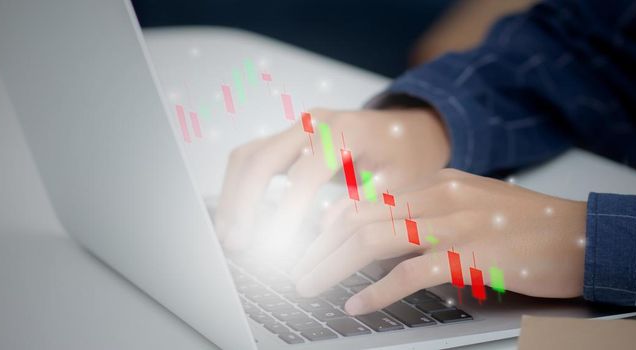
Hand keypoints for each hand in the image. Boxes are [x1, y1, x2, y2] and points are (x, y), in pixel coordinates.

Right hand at [214, 108, 449, 249]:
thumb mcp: (400, 181)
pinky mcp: (285, 139)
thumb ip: (366, 202)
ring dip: (233, 198)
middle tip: (238, 245)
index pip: (304, 173)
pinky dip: (237, 189)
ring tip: (229, 239)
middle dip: (244, 204)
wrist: (405, 129)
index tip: (274, 246)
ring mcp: (296, 128)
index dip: (287, 212)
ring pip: (248, 157)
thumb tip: (327, 227)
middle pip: (262, 159)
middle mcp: (314, 123)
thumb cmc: (406, 156)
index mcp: (345, 131)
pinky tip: (234, 220)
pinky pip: (250, 160)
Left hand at [292, 169, 586, 314]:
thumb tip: (388, 237)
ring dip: (334, 264)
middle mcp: (441, 197)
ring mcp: (454, 224)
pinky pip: (409, 274)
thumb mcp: (475, 208)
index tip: (309, 244)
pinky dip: (376, 290)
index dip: (332, 223)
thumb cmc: (531, 228)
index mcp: (440, 183)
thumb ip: (432, 215)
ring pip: (375, 239)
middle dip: (320, 245)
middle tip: (295, 268)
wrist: (584, 236)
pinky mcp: (469, 255)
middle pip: (362, 217)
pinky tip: (358, 304)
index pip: (370, 199)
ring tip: (308, 284)